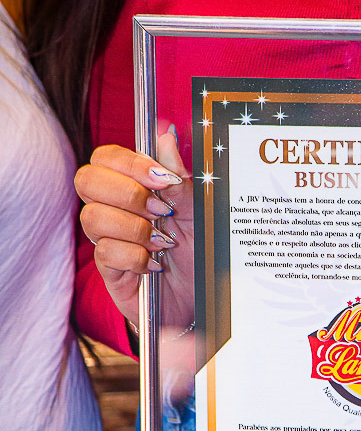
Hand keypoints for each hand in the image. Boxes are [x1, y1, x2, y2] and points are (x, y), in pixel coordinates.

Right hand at [75, 129, 192, 330]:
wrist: (204, 295)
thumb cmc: (200, 249)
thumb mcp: (197, 211)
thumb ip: (179, 177)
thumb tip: (165, 136)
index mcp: (133, 186)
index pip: (106, 157)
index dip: (129, 163)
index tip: (162, 179)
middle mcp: (114, 208)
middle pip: (86, 180)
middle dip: (127, 193)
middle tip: (161, 211)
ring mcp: (107, 238)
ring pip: (92, 217)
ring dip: (134, 228)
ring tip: (163, 242)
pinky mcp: (108, 269)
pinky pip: (104, 252)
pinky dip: (135, 256)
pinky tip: (155, 263)